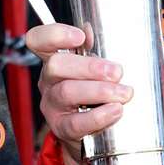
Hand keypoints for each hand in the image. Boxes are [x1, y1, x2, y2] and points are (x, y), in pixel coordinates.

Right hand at [25, 22, 132, 164]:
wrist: (89, 136)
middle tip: (117, 72)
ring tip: (124, 93)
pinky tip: (115, 110)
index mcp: (55, 60)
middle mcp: (49, 80)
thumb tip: (92, 29)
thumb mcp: (95, 70)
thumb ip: (95, 50)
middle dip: (90, 67)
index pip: (39, 40)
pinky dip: (99, 116)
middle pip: (56, 65)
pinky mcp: (61, 128)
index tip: (80, 37)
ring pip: (67, 92)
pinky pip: (76, 122)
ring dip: (100, 91)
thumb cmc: (95, 95)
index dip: (54, 34)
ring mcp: (52, 105)